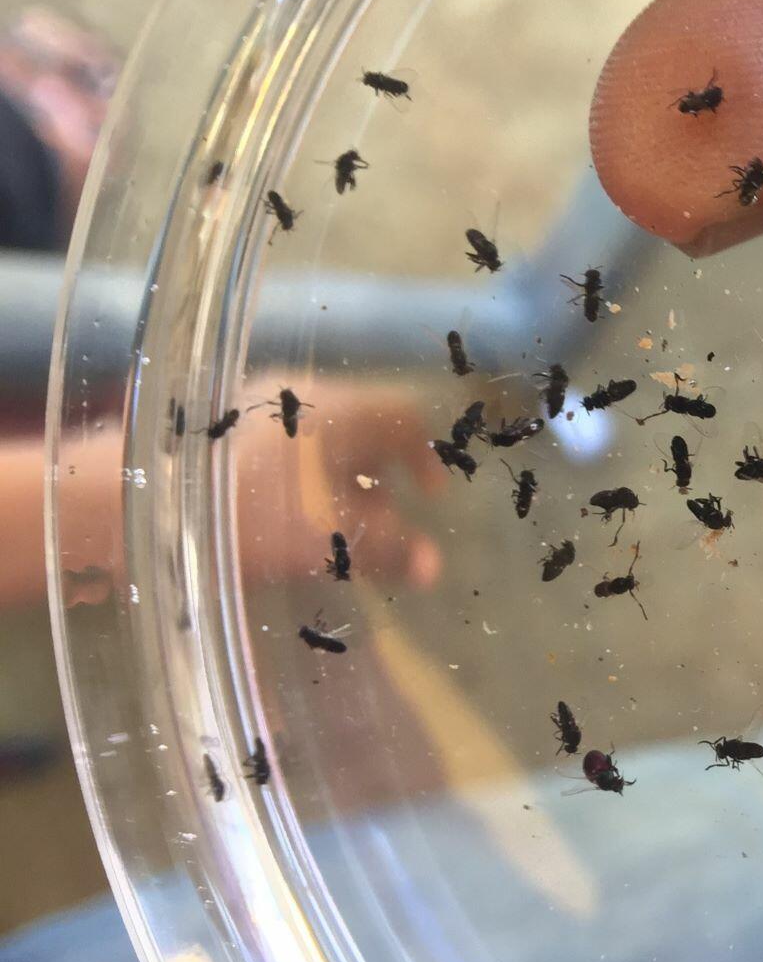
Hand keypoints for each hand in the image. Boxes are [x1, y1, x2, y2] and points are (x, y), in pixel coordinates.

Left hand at [227, 383, 445, 587]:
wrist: (127, 497)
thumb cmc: (239, 515)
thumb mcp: (319, 542)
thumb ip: (381, 550)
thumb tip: (435, 566)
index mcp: (336, 410)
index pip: (403, 414)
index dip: (425, 456)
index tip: (430, 496)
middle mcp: (299, 395)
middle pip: (361, 424)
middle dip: (379, 473)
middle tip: (382, 518)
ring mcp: (253, 405)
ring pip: (317, 435)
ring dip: (336, 476)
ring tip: (330, 523)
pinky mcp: (216, 422)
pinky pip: (280, 442)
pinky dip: (297, 473)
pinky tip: (279, 512)